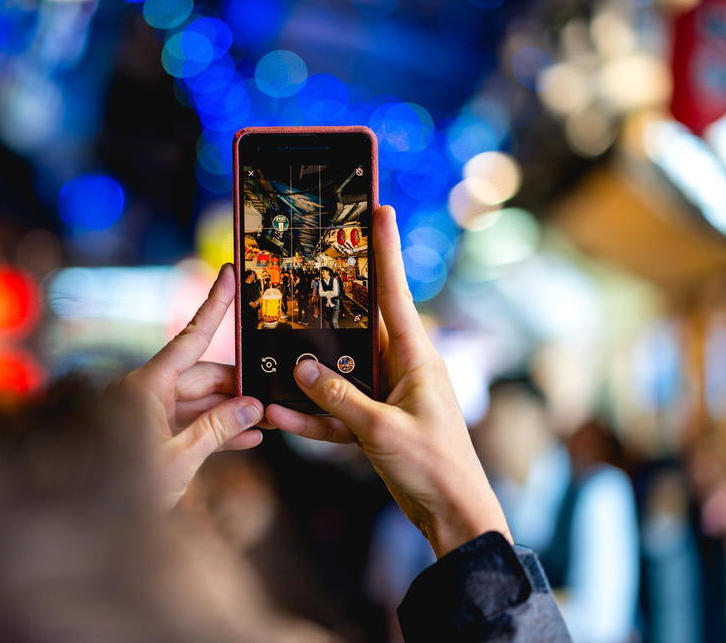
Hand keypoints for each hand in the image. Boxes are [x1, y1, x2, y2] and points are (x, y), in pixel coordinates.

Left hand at [120, 264, 263, 508]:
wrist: (89, 527)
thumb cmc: (123, 491)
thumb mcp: (177, 460)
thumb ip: (216, 431)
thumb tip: (253, 409)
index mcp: (145, 387)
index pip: (190, 339)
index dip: (213, 306)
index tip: (229, 274)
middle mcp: (146, 394)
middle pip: (202, 375)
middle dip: (239, 384)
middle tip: (274, 393)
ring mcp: (149, 416)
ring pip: (200, 402)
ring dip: (232, 411)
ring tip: (269, 418)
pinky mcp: (153, 438)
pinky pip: (191, 425)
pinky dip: (217, 431)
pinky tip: (249, 439)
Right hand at [265, 206, 510, 557]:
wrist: (452, 516)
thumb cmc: (434, 467)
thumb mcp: (382, 430)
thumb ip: (339, 397)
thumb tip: (300, 368)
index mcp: (416, 357)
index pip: (394, 293)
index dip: (385, 250)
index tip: (380, 209)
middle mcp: (402, 368)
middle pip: (360, 325)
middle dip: (331, 303)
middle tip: (304, 271)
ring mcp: (387, 395)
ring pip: (340, 370)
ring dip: (310, 371)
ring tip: (273, 353)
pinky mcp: (375, 423)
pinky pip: (337, 410)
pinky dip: (313, 414)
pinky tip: (281, 415)